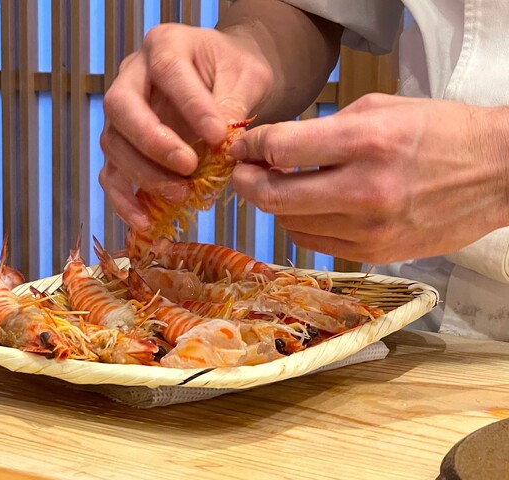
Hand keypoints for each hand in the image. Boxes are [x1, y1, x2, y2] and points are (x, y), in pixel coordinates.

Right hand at [99, 23, 272, 229]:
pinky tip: (147, 222)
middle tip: (189, 167)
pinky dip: (125, 201)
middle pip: (121, 107)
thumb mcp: (246, 77)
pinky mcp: (123, 148)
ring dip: (144, 175)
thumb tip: (222, 144)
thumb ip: (234, 103)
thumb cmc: (234, 73)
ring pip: (114, 144)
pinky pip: (111, 175)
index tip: (218, 135)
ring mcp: (122, 115)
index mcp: (165, 45)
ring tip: (182, 195)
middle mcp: (132, 76)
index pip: (168, 69)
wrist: (223, 81)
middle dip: (153, 142)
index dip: (190, 104)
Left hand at [230, 93, 508, 262]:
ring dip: (274, 204)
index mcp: (366, 141)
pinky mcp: (375, 253)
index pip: (281, 148)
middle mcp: (364, 190)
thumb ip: (324, 129)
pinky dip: (299, 224)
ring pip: (290, 223)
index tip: (241, 147)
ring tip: (278, 187)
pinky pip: (314, 242)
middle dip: (246, 183)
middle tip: (242, 172)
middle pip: (274, 196)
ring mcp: (369, 229)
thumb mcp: (381, 108)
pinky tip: (305, 208)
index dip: (250, 147)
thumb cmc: (441, 131)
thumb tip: (277, 148)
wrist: (498, 173)